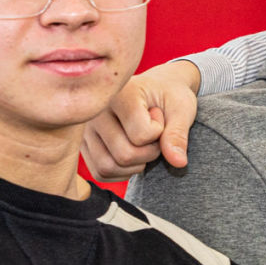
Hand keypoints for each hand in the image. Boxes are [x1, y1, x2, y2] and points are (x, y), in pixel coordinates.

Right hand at [79, 60, 200, 179]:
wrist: (152, 91)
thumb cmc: (167, 97)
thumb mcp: (181, 109)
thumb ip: (178, 134)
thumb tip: (178, 163)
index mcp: (121, 93)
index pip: (142, 134)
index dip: (160, 133)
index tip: (159, 115)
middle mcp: (96, 110)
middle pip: (125, 155)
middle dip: (149, 153)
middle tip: (155, 136)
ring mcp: (86, 129)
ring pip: (108, 167)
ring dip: (135, 165)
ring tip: (142, 144)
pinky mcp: (83, 145)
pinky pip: (101, 173)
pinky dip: (121, 172)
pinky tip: (132, 153)